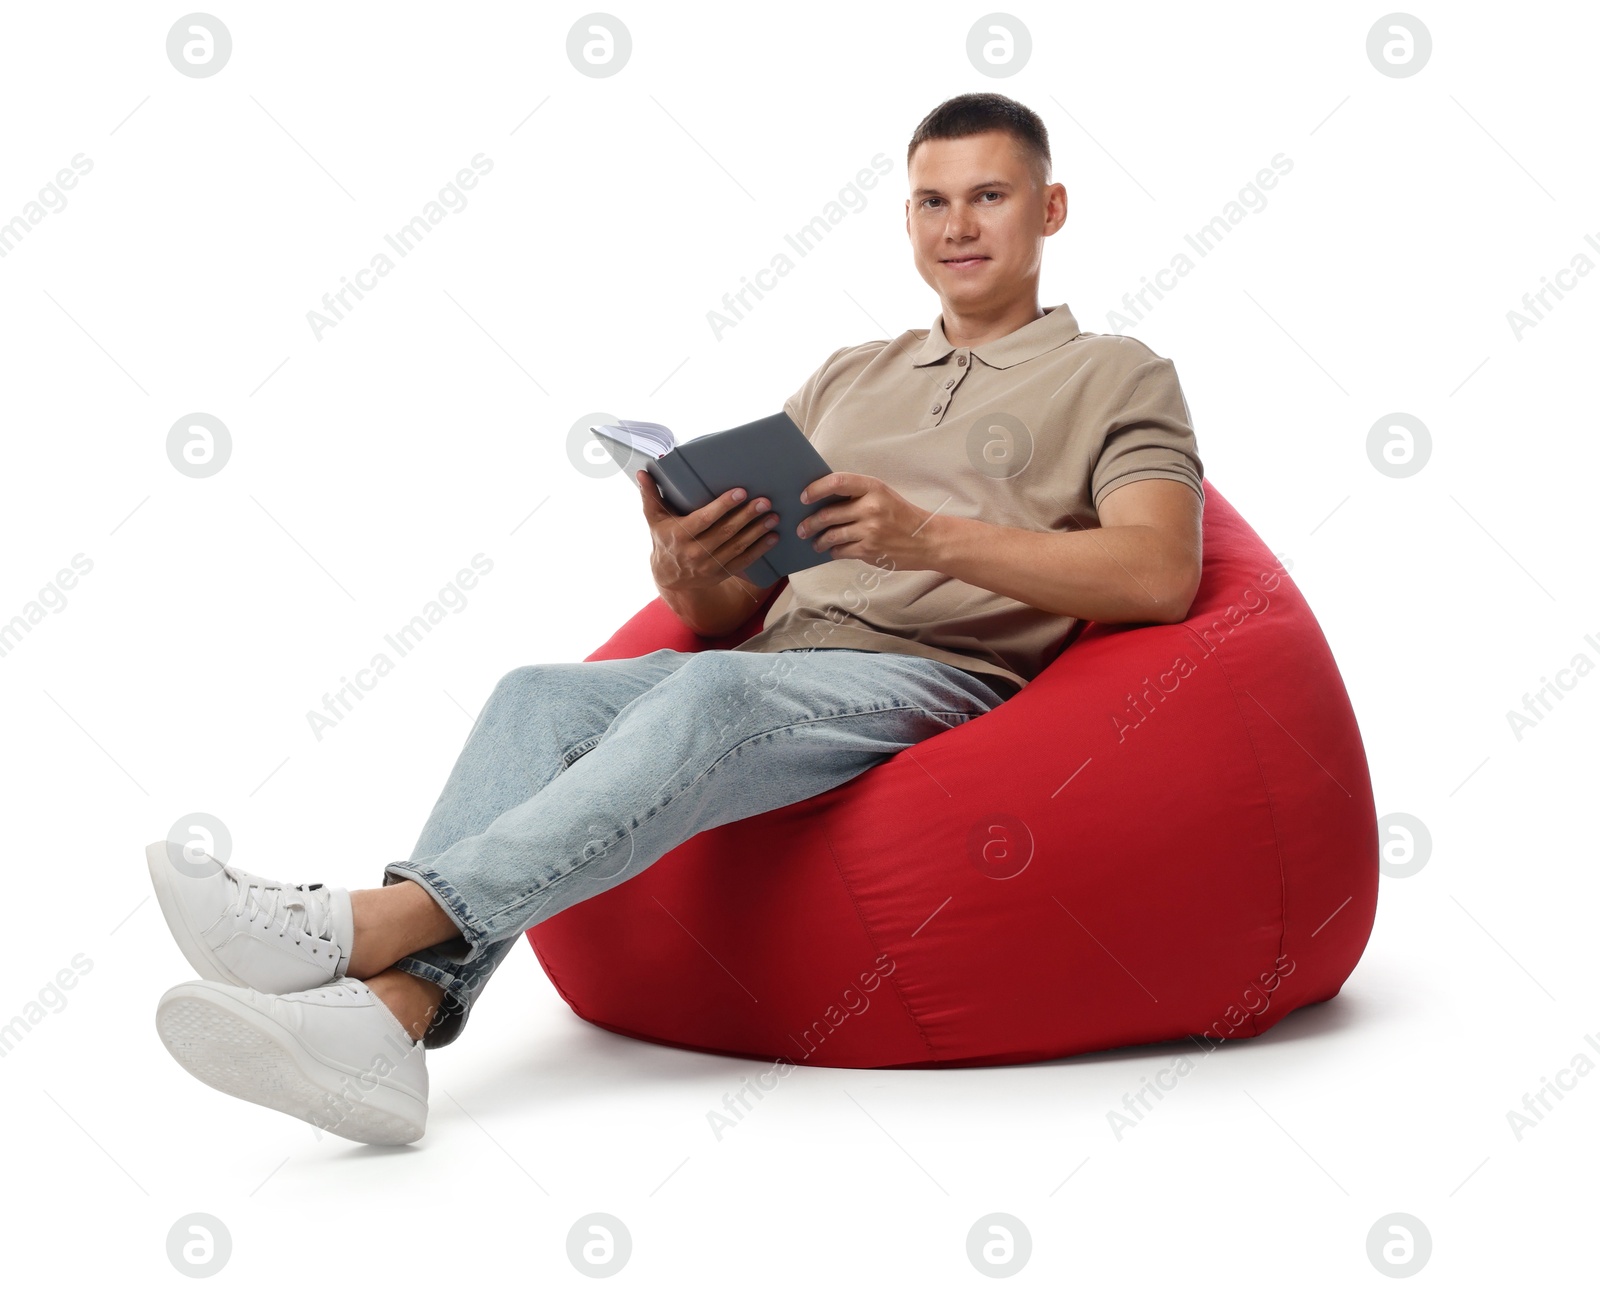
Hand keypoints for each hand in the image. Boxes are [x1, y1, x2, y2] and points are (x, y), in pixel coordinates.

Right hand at [636, 469, 780, 592]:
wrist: (668, 576)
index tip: (740, 492)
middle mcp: (695, 552)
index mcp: (679, 535)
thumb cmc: (664, 539)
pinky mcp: (721, 573)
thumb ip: (650, 495)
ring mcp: (710, 566)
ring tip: (773, 517)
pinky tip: (773, 537)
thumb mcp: (654, 518)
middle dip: (747, 516)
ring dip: (757, 532)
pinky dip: (760, 550)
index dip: (722, 506)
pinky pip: (744, 562)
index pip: (704, 519)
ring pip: (738, 547)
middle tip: (765, 501)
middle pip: (725, 532)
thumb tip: (642, 473)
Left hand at [794, 472, 937, 570]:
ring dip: (818, 540)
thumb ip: (857, 495)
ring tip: (815, 542)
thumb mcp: (883, 495)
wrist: (926, 540)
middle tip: (801, 528)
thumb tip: (822, 501)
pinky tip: (832, 550)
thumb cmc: (901, 515)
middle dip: (810, 523)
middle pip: (828, 513)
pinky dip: (833, 551)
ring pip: (831, 535)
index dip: (816, 488)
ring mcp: (869, 530)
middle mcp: (870, 507)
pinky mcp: (869, 550)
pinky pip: (841, 550)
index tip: (804, 497)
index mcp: (873, 488)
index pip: (837, 482)